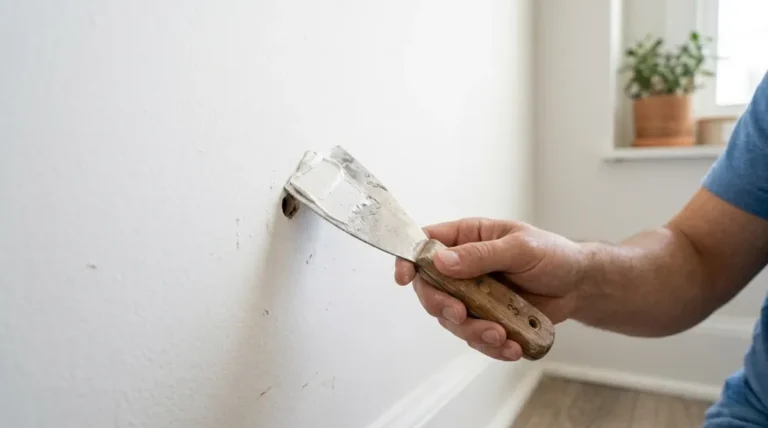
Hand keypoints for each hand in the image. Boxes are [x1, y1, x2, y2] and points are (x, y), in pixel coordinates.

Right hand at [394, 218, 587, 360]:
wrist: (579, 285)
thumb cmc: (552, 255)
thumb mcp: (520, 247)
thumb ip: (481, 255)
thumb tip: (442, 261)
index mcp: (466, 239)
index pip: (425, 245)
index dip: (409, 260)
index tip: (404, 278)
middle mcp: (463, 268)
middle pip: (430, 288)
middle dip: (442, 306)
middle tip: (461, 315)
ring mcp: (473, 296)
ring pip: (452, 319)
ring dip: (472, 331)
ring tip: (500, 335)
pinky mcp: (487, 319)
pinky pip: (476, 337)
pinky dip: (490, 346)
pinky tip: (511, 346)